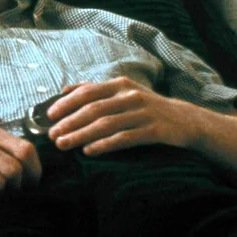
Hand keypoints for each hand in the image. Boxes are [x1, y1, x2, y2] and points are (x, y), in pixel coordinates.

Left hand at [46, 77, 201, 155]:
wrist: (187, 120)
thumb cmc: (147, 107)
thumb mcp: (124, 92)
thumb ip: (96, 90)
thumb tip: (64, 89)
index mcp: (120, 85)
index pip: (87, 92)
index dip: (66, 103)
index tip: (49, 115)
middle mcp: (130, 96)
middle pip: (93, 109)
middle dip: (69, 123)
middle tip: (52, 135)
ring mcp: (143, 113)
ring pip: (105, 124)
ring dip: (81, 135)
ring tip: (63, 145)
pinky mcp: (154, 130)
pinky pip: (124, 138)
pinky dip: (104, 145)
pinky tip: (89, 151)